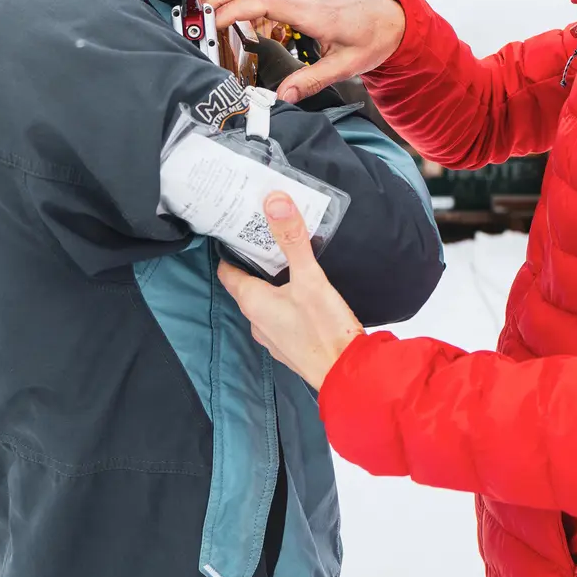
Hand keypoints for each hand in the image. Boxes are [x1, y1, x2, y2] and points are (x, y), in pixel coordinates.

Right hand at [205, 0, 405, 102]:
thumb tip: (282, 97)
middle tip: (196, 17)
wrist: (392, 17)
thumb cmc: (372, 38)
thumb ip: (312, 81)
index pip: (265, 0)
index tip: (212, 25)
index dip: (234, 9)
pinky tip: (227, 5)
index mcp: (315, 12)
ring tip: (203, 10)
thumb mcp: (348, 67)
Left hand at [217, 193, 363, 389]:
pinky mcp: (290, 346)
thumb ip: (292, 240)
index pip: (228, 271)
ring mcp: (272, 337)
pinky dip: (286, 303)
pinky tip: (305, 296)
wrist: (348, 375)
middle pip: (248, 285)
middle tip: (269, 239)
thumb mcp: (310, 278)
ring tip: (290, 264)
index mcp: (253, 302)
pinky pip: (281, 318)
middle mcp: (256, 321)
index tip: (237, 230)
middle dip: (256, 263)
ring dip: (273, 285)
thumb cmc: (325, 329)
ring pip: (265, 303)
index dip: (230, 250)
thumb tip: (274, 201)